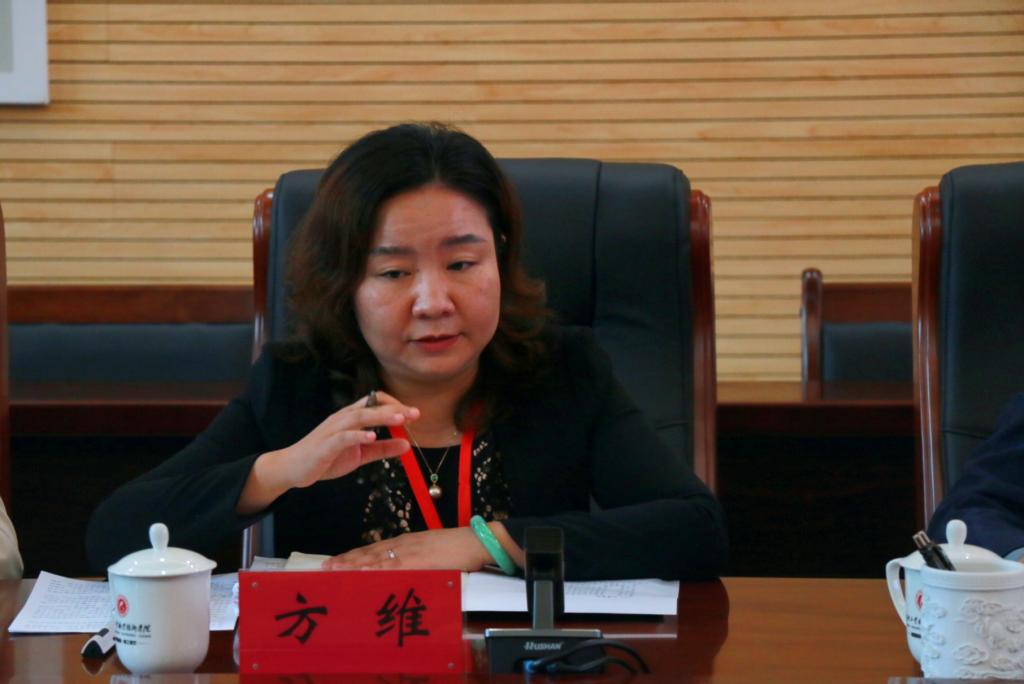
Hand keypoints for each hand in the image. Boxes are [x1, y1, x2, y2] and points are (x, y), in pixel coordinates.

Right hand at [273, 391, 418, 488]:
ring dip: (380, 416)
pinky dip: (357, 435)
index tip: (414, 414)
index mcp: (351, 418)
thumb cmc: (327, 458)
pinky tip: (371, 437)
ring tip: (399, 419)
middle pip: (370, 407)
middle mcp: (343, 419)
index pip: (375, 402)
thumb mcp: (360, 454)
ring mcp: (333, 430)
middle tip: (415, 414)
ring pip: (358, 417)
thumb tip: (407, 444)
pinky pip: (342, 437)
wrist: (294, 468)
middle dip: (394, 409)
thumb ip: (382, 448)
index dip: (395, 405)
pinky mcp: (325, 444)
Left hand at [322, 527, 491, 571]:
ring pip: (375, 558)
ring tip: (335, 570)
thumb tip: (400, 571)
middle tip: (325, 567)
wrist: (475, 541)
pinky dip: (376, 568)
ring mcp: (409, 551)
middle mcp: (403, 544)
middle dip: (347, 560)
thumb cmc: (456, 548)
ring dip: (354, 564)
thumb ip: (415, 560)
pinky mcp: (418, 559)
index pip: (373, 549)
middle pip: (369, 552)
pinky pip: (392, 565)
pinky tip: (362, 572)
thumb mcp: (431, 553)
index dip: (354, 555)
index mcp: (405, 542)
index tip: (336, 561)